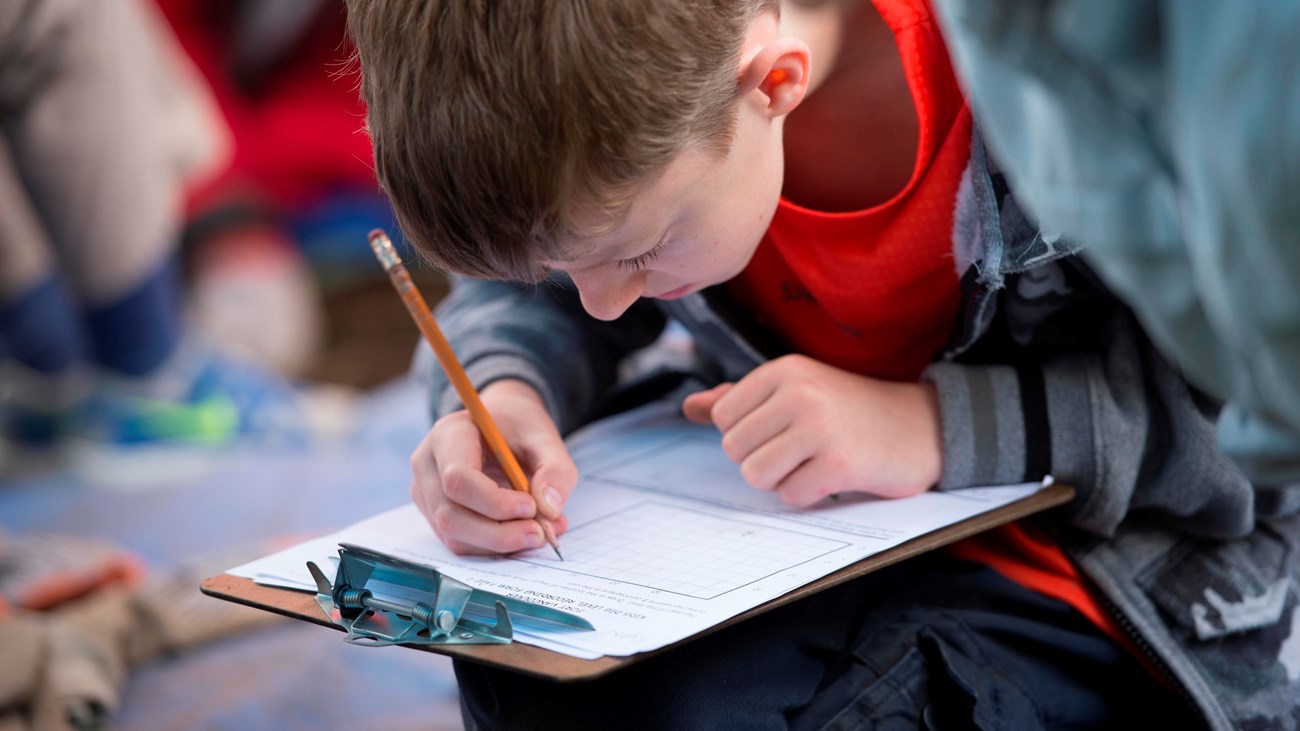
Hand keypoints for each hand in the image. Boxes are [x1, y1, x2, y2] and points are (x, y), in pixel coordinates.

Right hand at [410, 379, 576, 554]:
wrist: (501, 425)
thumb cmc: (519, 428)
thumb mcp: (544, 438)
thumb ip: (555, 469)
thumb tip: (549, 509)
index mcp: (448, 435)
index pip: (457, 478)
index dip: (494, 502)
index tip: (530, 507)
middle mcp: (428, 466)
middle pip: (450, 515)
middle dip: (498, 534)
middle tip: (539, 534)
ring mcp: (426, 493)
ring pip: (454, 536)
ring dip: (498, 545)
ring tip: (537, 534)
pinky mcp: (435, 515)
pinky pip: (460, 542)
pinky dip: (493, 548)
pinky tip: (520, 535)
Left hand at [681, 355, 941, 506]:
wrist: (923, 426)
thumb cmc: (850, 410)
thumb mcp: (797, 390)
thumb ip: (741, 400)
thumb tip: (689, 407)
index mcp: (783, 369)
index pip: (723, 418)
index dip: (749, 434)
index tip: (785, 428)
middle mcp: (798, 392)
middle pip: (734, 450)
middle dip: (763, 459)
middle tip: (803, 449)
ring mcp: (819, 427)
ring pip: (755, 475)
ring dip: (782, 479)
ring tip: (815, 461)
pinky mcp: (839, 463)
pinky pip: (791, 496)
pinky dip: (809, 495)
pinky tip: (835, 476)